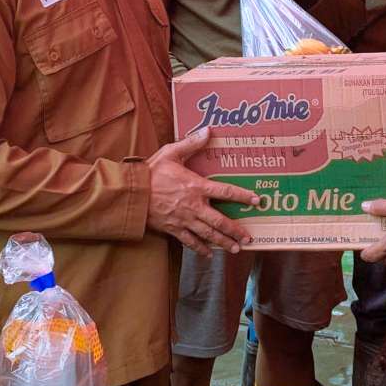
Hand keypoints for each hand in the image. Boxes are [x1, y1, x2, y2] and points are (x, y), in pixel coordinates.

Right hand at [146, 127, 261, 255]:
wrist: (130, 194)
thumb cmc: (150, 172)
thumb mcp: (170, 153)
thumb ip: (190, 143)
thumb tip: (208, 130)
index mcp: (195, 186)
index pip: (225, 191)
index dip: (242, 196)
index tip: (256, 200)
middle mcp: (193, 206)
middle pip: (220, 221)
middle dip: (236, 230)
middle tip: (249, 238)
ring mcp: (183, 220)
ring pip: (208, 235)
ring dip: (223, 242)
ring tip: (236, 249)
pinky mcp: (173, 229)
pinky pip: (190, 242)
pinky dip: (200, 249)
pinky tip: (209, 254)